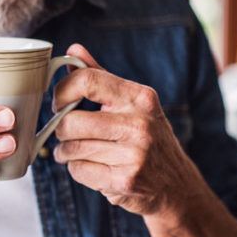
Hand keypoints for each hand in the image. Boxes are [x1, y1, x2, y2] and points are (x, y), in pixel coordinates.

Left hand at [52, 44, 206, 218]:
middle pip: (71, 121)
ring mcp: (134, 154)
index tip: (59, 103)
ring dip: (67, 153)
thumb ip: (100, 76)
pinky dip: (78, 171)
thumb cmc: (147, 139)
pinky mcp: (125, 180)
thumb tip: (73, 50)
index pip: (86, 81)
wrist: (176, 186)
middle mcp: (139, 124)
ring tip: (80, 153)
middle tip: (69, 134)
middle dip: (61, 130)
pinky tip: (95, 169)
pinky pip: (78, 171)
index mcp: (139, 97)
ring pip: (70, 148)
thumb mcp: (132, 104)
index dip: (62, 91)